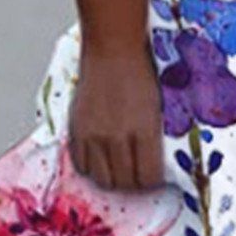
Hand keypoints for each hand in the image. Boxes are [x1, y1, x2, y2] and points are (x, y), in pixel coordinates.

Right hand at [68, 42, 164, 190]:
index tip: (153, 179)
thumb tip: (154, 167)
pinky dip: (91, 168)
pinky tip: (100, 160)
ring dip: (113, 180)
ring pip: (103, 180)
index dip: (153, 183)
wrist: (113, 50)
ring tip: (119, 171)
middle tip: (137, 177)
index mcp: (145, 131)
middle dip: (134, 185)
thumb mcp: (158, 108)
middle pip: (126, 183)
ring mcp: (94, 135)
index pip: (149, 177)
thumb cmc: (141, 74)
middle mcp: (118, 137)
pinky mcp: (77, 130)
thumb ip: (154, 140)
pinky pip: (81, 166)